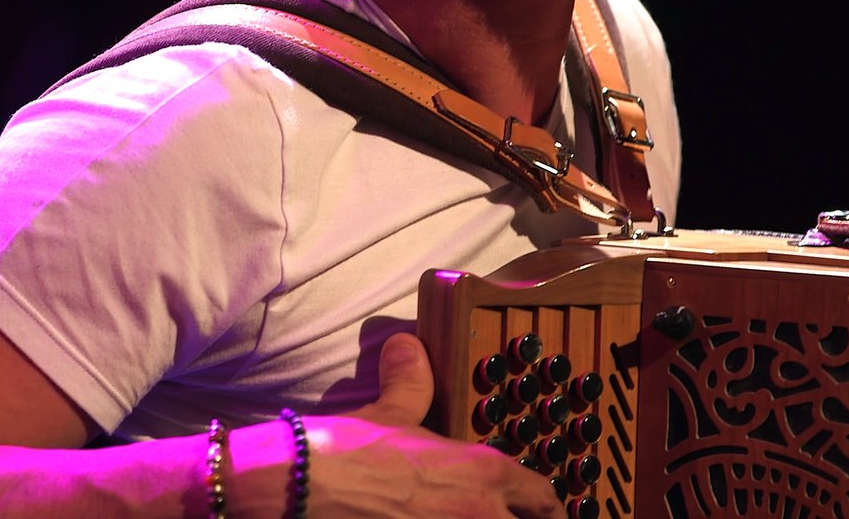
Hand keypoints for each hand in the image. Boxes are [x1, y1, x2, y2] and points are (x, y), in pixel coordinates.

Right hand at [227, 334, 565, 517]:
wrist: (301, 489)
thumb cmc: (347, 454)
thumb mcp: (388, 413)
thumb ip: (411, 382)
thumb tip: (408, 347)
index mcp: (483, 474)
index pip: (544, 498)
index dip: (546, 506)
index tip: (546, 510)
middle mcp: (481, 515)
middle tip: (509, 517)